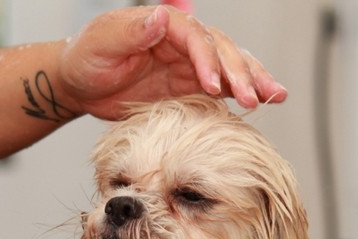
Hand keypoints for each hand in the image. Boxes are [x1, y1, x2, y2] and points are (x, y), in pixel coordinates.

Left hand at [59, 5, 286, 119]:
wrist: (81, 83)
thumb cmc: (87, 58)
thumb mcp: (102, 42)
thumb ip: (131, 32)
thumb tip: (158, 17)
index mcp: (164, 25)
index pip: (195, 38)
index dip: (207, 60)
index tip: (212, 85)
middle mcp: (182, 41)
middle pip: (221, 51)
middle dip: (239, 74)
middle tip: (254, 97)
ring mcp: (189, 64)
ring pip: (230, 67)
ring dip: (253, 81)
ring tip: (276, 96)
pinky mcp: (190, 86)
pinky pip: (221, 88)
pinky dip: (242, 94)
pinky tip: (264, 102)